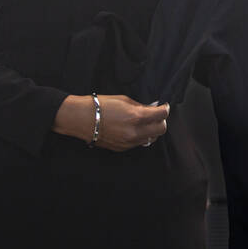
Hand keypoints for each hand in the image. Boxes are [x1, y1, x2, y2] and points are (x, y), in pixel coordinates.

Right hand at [54, 95, 169, 151]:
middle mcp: (135, 132)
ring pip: (151, 139)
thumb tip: (151, 109)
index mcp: (136, 117)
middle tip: (157, 115)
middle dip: (161, 121)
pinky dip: (141, 136)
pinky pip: (139, 143)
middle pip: (161, 130)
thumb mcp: (124, 100)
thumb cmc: (101, 105)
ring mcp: (129, 142)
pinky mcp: (122, 148)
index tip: (164, 107)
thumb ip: (140, 106)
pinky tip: (134, 129)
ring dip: (152, 130)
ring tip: (145, 122)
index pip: (162, 115)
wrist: (81, 119)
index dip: (165, 109)